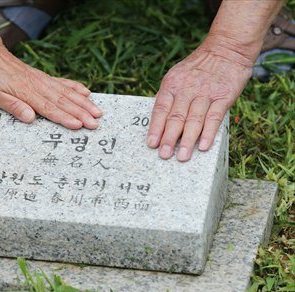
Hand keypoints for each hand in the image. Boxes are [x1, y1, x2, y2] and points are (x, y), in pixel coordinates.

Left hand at [0, 44, 102, 128]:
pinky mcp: (41, 76)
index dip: (64, 117)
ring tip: (97, 111)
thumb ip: (12, 105)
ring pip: (66, 92)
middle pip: (63, 101)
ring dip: (83, 103)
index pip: (48, 108)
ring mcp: (41, 80)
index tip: (78, 125)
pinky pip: (62, 82)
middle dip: (81, 113)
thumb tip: (30, 118)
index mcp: (24, 92)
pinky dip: (75, 87)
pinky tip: (86, 92)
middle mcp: (37, 85)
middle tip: (95, 123)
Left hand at [147, 37, 252, 160]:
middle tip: (164, 155)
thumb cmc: (198, 67)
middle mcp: (187, 89)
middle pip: (175, 117)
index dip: (156, 128)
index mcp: (172, 84)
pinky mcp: (223, 96)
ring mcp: (206, 93)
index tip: (152, 144)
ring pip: (194, 120)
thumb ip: (169, 96)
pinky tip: (203, 146)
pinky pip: (214, 117)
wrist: (227, 47)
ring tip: (182, 156)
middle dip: (169, 138)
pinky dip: (208, 132)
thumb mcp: (177, 75)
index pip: (160, 109)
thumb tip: (158, 120)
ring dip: (187, 140)